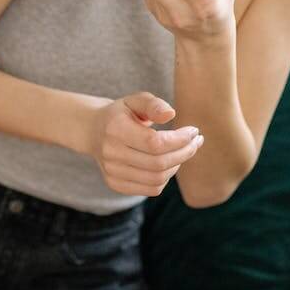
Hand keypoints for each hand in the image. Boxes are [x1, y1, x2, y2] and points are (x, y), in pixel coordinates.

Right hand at [87, 92, 202, 196]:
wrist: (93, 130)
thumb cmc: (121, 113)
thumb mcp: (136, 100)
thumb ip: (154, 105)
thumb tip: (171, 114)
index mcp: (115, 128)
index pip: (155, 143)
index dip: (180, 140)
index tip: (194, 131)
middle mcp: (111, 153)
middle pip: (158, 163)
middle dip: (184, 153)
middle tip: (196, 142)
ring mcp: (111, 171)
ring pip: (157, 179)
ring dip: (177, 165)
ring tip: (183, 151)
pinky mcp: (115, 184)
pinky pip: (150, 189)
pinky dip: (165, 178)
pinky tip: (169, 163)